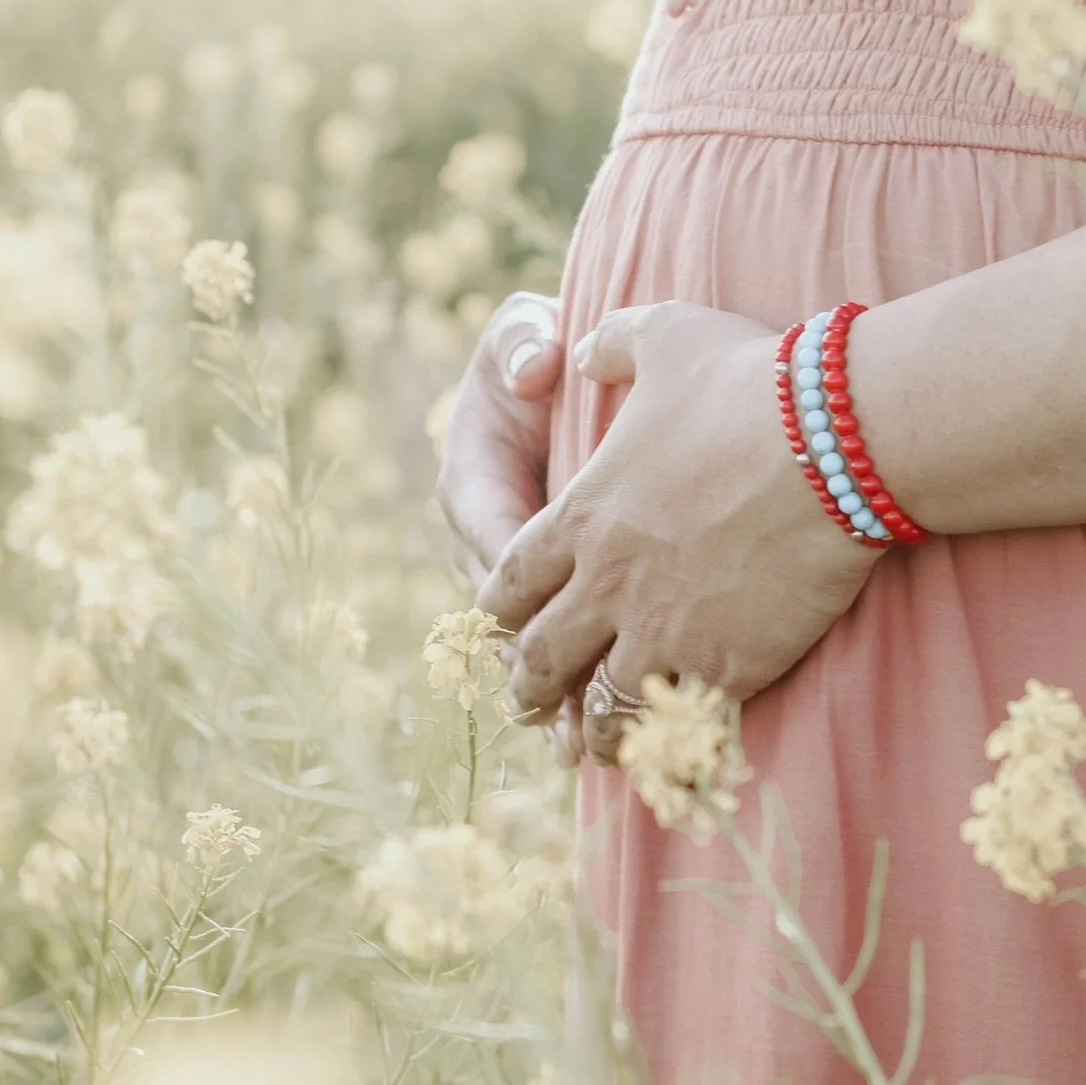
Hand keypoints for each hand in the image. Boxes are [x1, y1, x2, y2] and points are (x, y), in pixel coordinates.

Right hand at [435, 291, 581, 763]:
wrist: (573, 378)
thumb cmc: (551, 356)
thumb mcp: (529, 336)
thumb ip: (524, 344)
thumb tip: (537, 366)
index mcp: (475, 479)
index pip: (490, 532)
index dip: (511, 574)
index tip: (538, 614)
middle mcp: (492, 537)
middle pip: (507, 613)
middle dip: (529, 663)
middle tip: (554, 709)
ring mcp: (528, 574)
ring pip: (535, 645)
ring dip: (557, 696)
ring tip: (579, 748)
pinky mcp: (562, 594)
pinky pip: (571, 647)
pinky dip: (588, 690)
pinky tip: (610, 739)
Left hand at [476, 301, 883, 765]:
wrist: (840, 440)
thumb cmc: (755, 382)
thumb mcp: (666, 334)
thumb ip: (611, 344)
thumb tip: (580, 347)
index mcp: (583, 516)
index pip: (510, 583)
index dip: (502, 612)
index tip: (509, 627)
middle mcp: (608, 584)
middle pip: (542, 658)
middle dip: (532, 686)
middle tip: (533, 704)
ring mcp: (666, 631)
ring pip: (603, 705)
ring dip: (596, 725)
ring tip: (600, 741)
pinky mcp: (727, 663)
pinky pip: (677, 721)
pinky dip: (668, 737)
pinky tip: (674, 744)